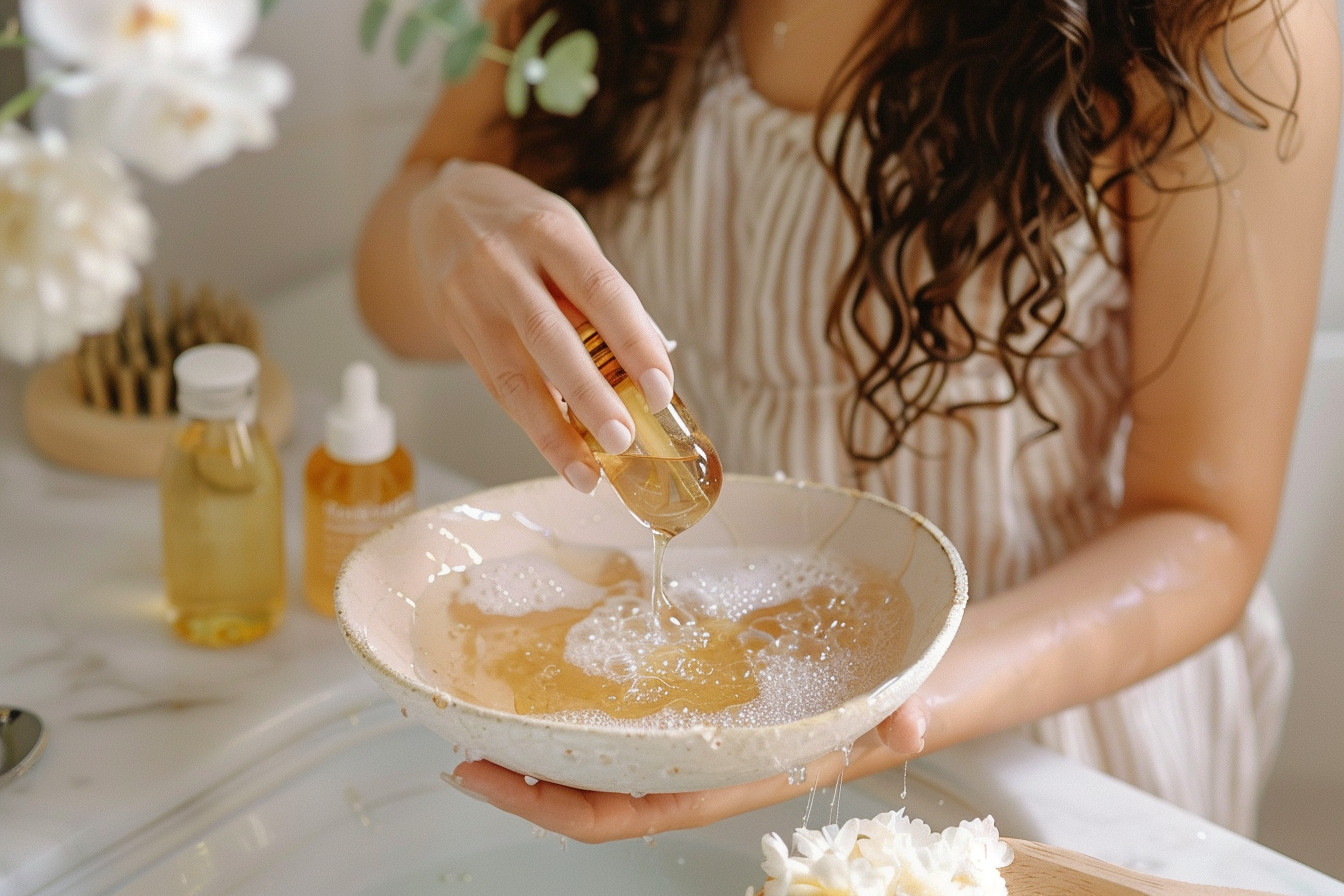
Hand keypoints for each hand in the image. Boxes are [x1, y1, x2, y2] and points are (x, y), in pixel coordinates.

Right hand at [408, 159, 674, 492]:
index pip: (599, 289)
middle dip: (589, 394)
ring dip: (552, 432)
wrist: (441, 206)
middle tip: (624, 439)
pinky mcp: (453, 331)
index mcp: (548, 231)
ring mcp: (470, 299)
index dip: (633, 342)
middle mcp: (502, 263)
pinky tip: (560, 454)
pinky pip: (495, 386)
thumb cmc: (525, 227)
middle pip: (549, 337)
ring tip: (586, 474)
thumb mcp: (569, 237)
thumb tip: (651, 365)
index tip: (662, 389)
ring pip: (511, 375)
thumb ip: (604, 296)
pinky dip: (530, 424)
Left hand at [445, 697, 929, 842]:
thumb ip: (899, 718)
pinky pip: (629, 720)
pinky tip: (559, 681)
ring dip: (543, 750)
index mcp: (730, 780)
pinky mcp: (702, 703)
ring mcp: (697, 739)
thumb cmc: (904, 695)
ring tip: (488, 717)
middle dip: (523, 783)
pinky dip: (583, 709)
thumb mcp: (903, 704)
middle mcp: (702, 768)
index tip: (486, 776)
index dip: (550, 806)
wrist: (919, 680)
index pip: (628, 813)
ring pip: (604, 762)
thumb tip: (909, 722)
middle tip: (460, 746)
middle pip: (593, 796)